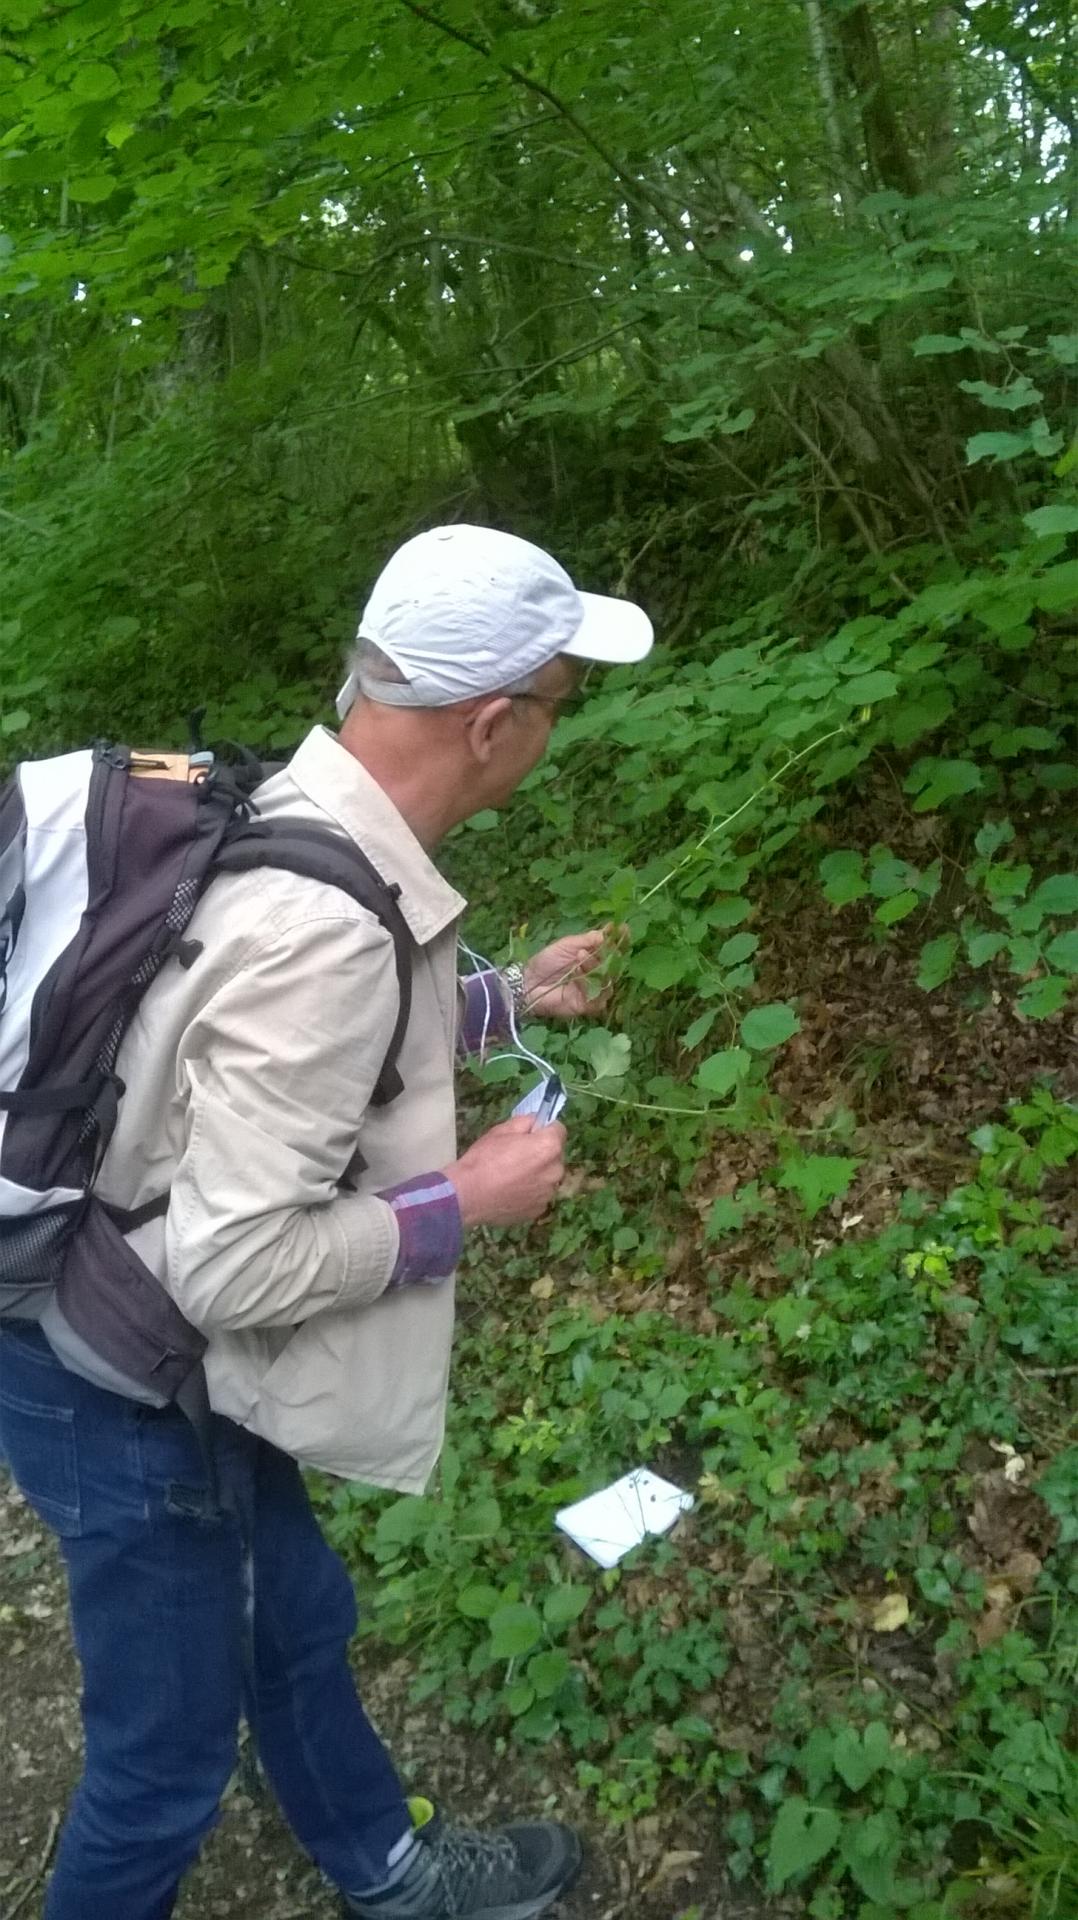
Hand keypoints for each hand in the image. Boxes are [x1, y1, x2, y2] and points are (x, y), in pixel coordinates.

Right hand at [445, 1115, 566, 1228]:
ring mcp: (548, 1193)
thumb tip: (535, 1122)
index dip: (544, 1129)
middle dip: (542, 1153)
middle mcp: (556, 1170)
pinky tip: (511, 1192)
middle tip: (518, 1156)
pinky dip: (530, 1193)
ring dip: (538, 1174)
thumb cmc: (484, 1158)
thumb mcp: (501, 1130)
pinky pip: (539, 1195)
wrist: (467, 1195)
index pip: (559, 1129)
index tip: (531, 1134)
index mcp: (549, 1147)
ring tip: (513, 1177)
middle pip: (555, 1155)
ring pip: (548, 1177)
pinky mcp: (539, 1209)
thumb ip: (525, 1122)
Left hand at [523, 928, 617, 1019]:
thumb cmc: (546, 962)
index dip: (620, 940)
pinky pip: (598, 997)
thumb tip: (608, 932)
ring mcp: (594, 991)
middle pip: (614, 965)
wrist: (529, 982)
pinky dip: (588, 983)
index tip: (623, 928)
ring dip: (594, 965)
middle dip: (608, 953)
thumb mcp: (567, 945)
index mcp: (595, 958)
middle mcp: (598, 975)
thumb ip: (588, 939)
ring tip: (580, 954)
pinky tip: (577, 973)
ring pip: (607, 980)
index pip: (614, 951)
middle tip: (601, 943)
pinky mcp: (589, 1006)